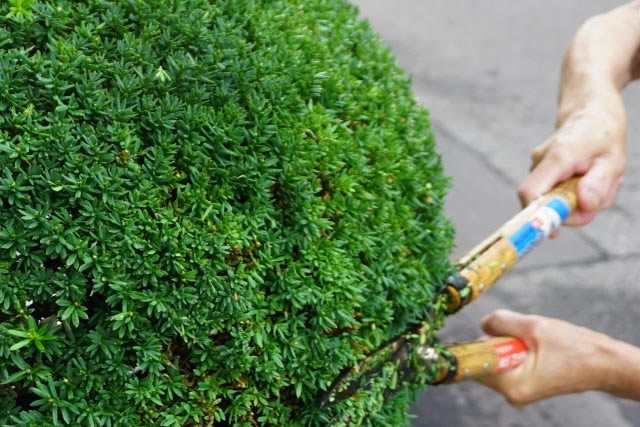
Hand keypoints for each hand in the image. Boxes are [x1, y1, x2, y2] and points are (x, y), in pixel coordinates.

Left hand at [476, 310, 614, 405]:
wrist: (604, 363)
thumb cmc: (574, 348)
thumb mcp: (534, 327)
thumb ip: (501, 322)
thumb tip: (482, 323)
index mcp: (511, 385)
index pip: (475, 364)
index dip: (479, 343)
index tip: (493, 332)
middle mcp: (511, 393)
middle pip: (486, 359)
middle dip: (499, 340)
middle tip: (524, 335)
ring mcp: (518, 389)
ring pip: (498, 357)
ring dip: (510, 342)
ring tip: (535, 341)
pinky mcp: (524, 382)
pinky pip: (509, 360)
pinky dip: (518, 347)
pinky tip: (538, 346)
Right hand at [518, 97, 625, 226]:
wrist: (590, 108)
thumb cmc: (604, 133)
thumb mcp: (614, 159)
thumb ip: (599, 184)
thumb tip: (584, 206)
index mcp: (557, 158)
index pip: (531, 194)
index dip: (536, 216)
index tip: (553, 232)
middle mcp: (540, 162)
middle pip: (544, 203)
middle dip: (573, 211)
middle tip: (602, 197)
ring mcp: (538, 165)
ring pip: (554, 199)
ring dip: (578, 200)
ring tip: (600, 178)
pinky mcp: (541, 170)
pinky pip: (555, 192)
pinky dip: (575, 192)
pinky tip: (590, 175)